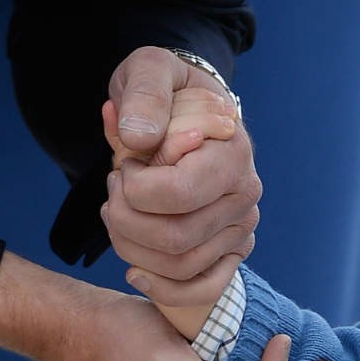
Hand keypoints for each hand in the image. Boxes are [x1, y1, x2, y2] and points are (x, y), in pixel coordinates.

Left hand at [103, 87, 244, 339]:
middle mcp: (245, 195)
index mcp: (233, 152)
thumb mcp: (149, 70)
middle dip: (124, 220)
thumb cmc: (166, 91)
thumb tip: (139, 139)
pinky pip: (202, 289)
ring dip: (131, 248)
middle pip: (175, 238)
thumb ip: (145, 94)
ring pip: (179, 266)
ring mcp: (241, 226)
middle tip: (114, 189)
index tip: (123, 162)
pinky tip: (135, 271)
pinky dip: (164, 290)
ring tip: (119, 212)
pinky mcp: (231, 250)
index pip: (177, 194)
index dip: (132, 187)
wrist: (186, 109)